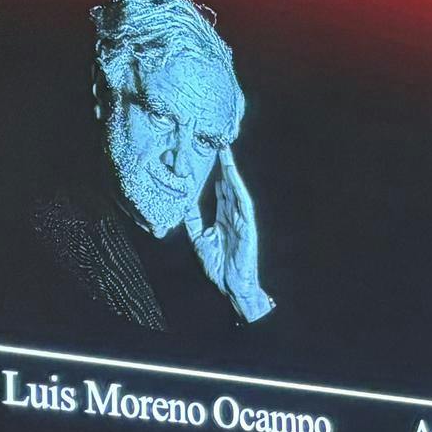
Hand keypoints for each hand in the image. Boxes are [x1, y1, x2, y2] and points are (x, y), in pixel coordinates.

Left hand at [197, 149, 272, 319]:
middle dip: (223, 166)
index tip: (206, 158)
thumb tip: (183, 204)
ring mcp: (242, 220)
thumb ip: (193, 221)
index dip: (213, 176)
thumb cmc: (219, 266)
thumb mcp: (199, 239)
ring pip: (236, 190)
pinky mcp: (248, 226)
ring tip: (225, 152)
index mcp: (224, 219)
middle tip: (217, 145)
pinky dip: (237, 188)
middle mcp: (233, 216)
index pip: (219, 192)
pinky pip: (242, 203)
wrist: (231, 286)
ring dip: (231, 171)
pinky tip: (231, 175)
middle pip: (228, 186)